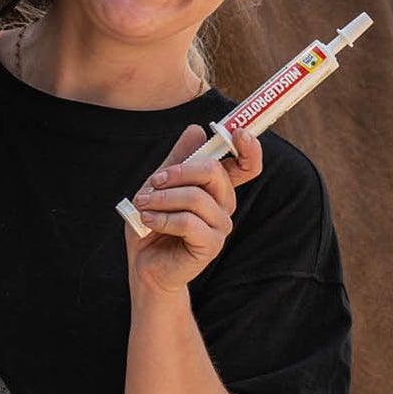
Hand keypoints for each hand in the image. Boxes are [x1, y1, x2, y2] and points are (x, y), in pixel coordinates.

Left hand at [126, 124, 261, 294]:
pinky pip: (189, 222)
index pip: (245, 165)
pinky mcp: (211, 245)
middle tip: (153, 181)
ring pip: (196, 197)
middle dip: (179, 171)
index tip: (238, 132)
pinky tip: (147, 221)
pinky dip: (162, 219)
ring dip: (162, 198)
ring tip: (142, 205)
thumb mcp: (159, 185)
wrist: (144, 264)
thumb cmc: (152, 223)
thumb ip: (177, 159)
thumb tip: (197, 129)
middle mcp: (224, 204)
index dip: (249, 147)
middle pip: (214, 172)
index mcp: (216, 187)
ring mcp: (220, 226)